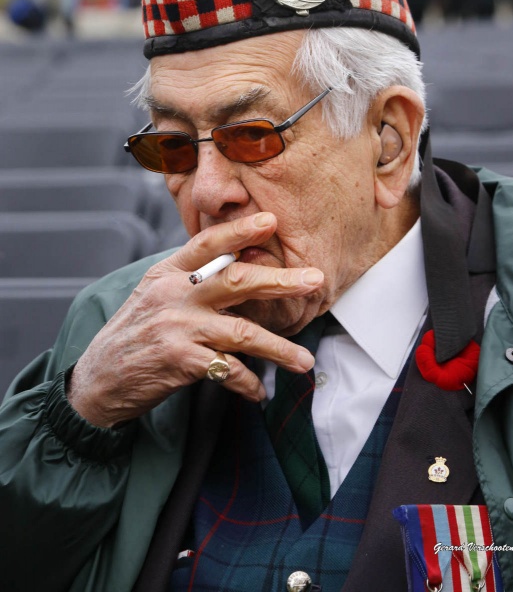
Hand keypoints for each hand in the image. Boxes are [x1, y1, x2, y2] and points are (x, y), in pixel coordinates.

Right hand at [67, 212, 323, 427]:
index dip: (239, 230)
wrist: (98, 378)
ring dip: (280, 348)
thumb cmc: (134, 334)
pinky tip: (260, 392)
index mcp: (167, 272)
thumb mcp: (155, 294)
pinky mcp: (179, 361)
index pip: (207, 242)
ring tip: (305, 360)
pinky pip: (228, 370)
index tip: (271, 220)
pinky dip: (249, 383)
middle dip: (280, 280)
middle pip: (236, 280)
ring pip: (242, 332)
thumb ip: (191, 280)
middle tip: (313, 280)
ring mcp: (177, 327)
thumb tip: (239, 268)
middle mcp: (174, 294)